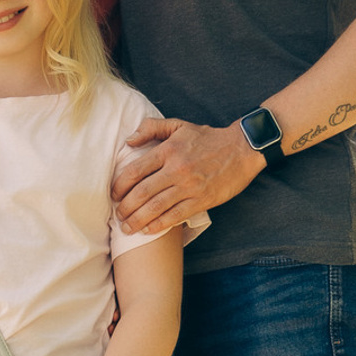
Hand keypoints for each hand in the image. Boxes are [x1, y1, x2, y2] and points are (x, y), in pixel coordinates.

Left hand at [112, 117, 263, 234]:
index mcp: (168, 150)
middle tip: (118, 215)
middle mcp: (176, 169)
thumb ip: (151, 128)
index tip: (114, 194)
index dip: (120, 185)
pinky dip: (159, 225)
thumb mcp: (179, 125)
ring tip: (127, 228)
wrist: (242, 149)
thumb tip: (128, 141)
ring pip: (156, 207)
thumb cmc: (208, 138)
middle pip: (142, 192)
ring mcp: (189, 187)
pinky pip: (175, 216)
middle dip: (126, 207)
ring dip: (138, 220)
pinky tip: (148, 230)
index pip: (135, 170)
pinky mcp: (202, 200)